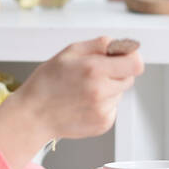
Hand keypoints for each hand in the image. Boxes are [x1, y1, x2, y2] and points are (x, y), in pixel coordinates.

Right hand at [0, 36, 143, 168]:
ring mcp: (104, 110)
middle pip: (129, 78)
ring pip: (119, 93)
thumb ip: (99, 45)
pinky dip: (102, 105)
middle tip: (93, 74)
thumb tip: (121, 45)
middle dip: (117, 73)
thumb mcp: (69, 52)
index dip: (130, 58)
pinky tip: (83, 104)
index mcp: (95, 70)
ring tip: (83, 91)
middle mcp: (102, 91)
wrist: (33, 115)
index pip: (136, 63)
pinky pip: (112, 108)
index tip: (120, 58)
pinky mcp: (103, 124)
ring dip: (108, 89)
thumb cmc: (47, 81)